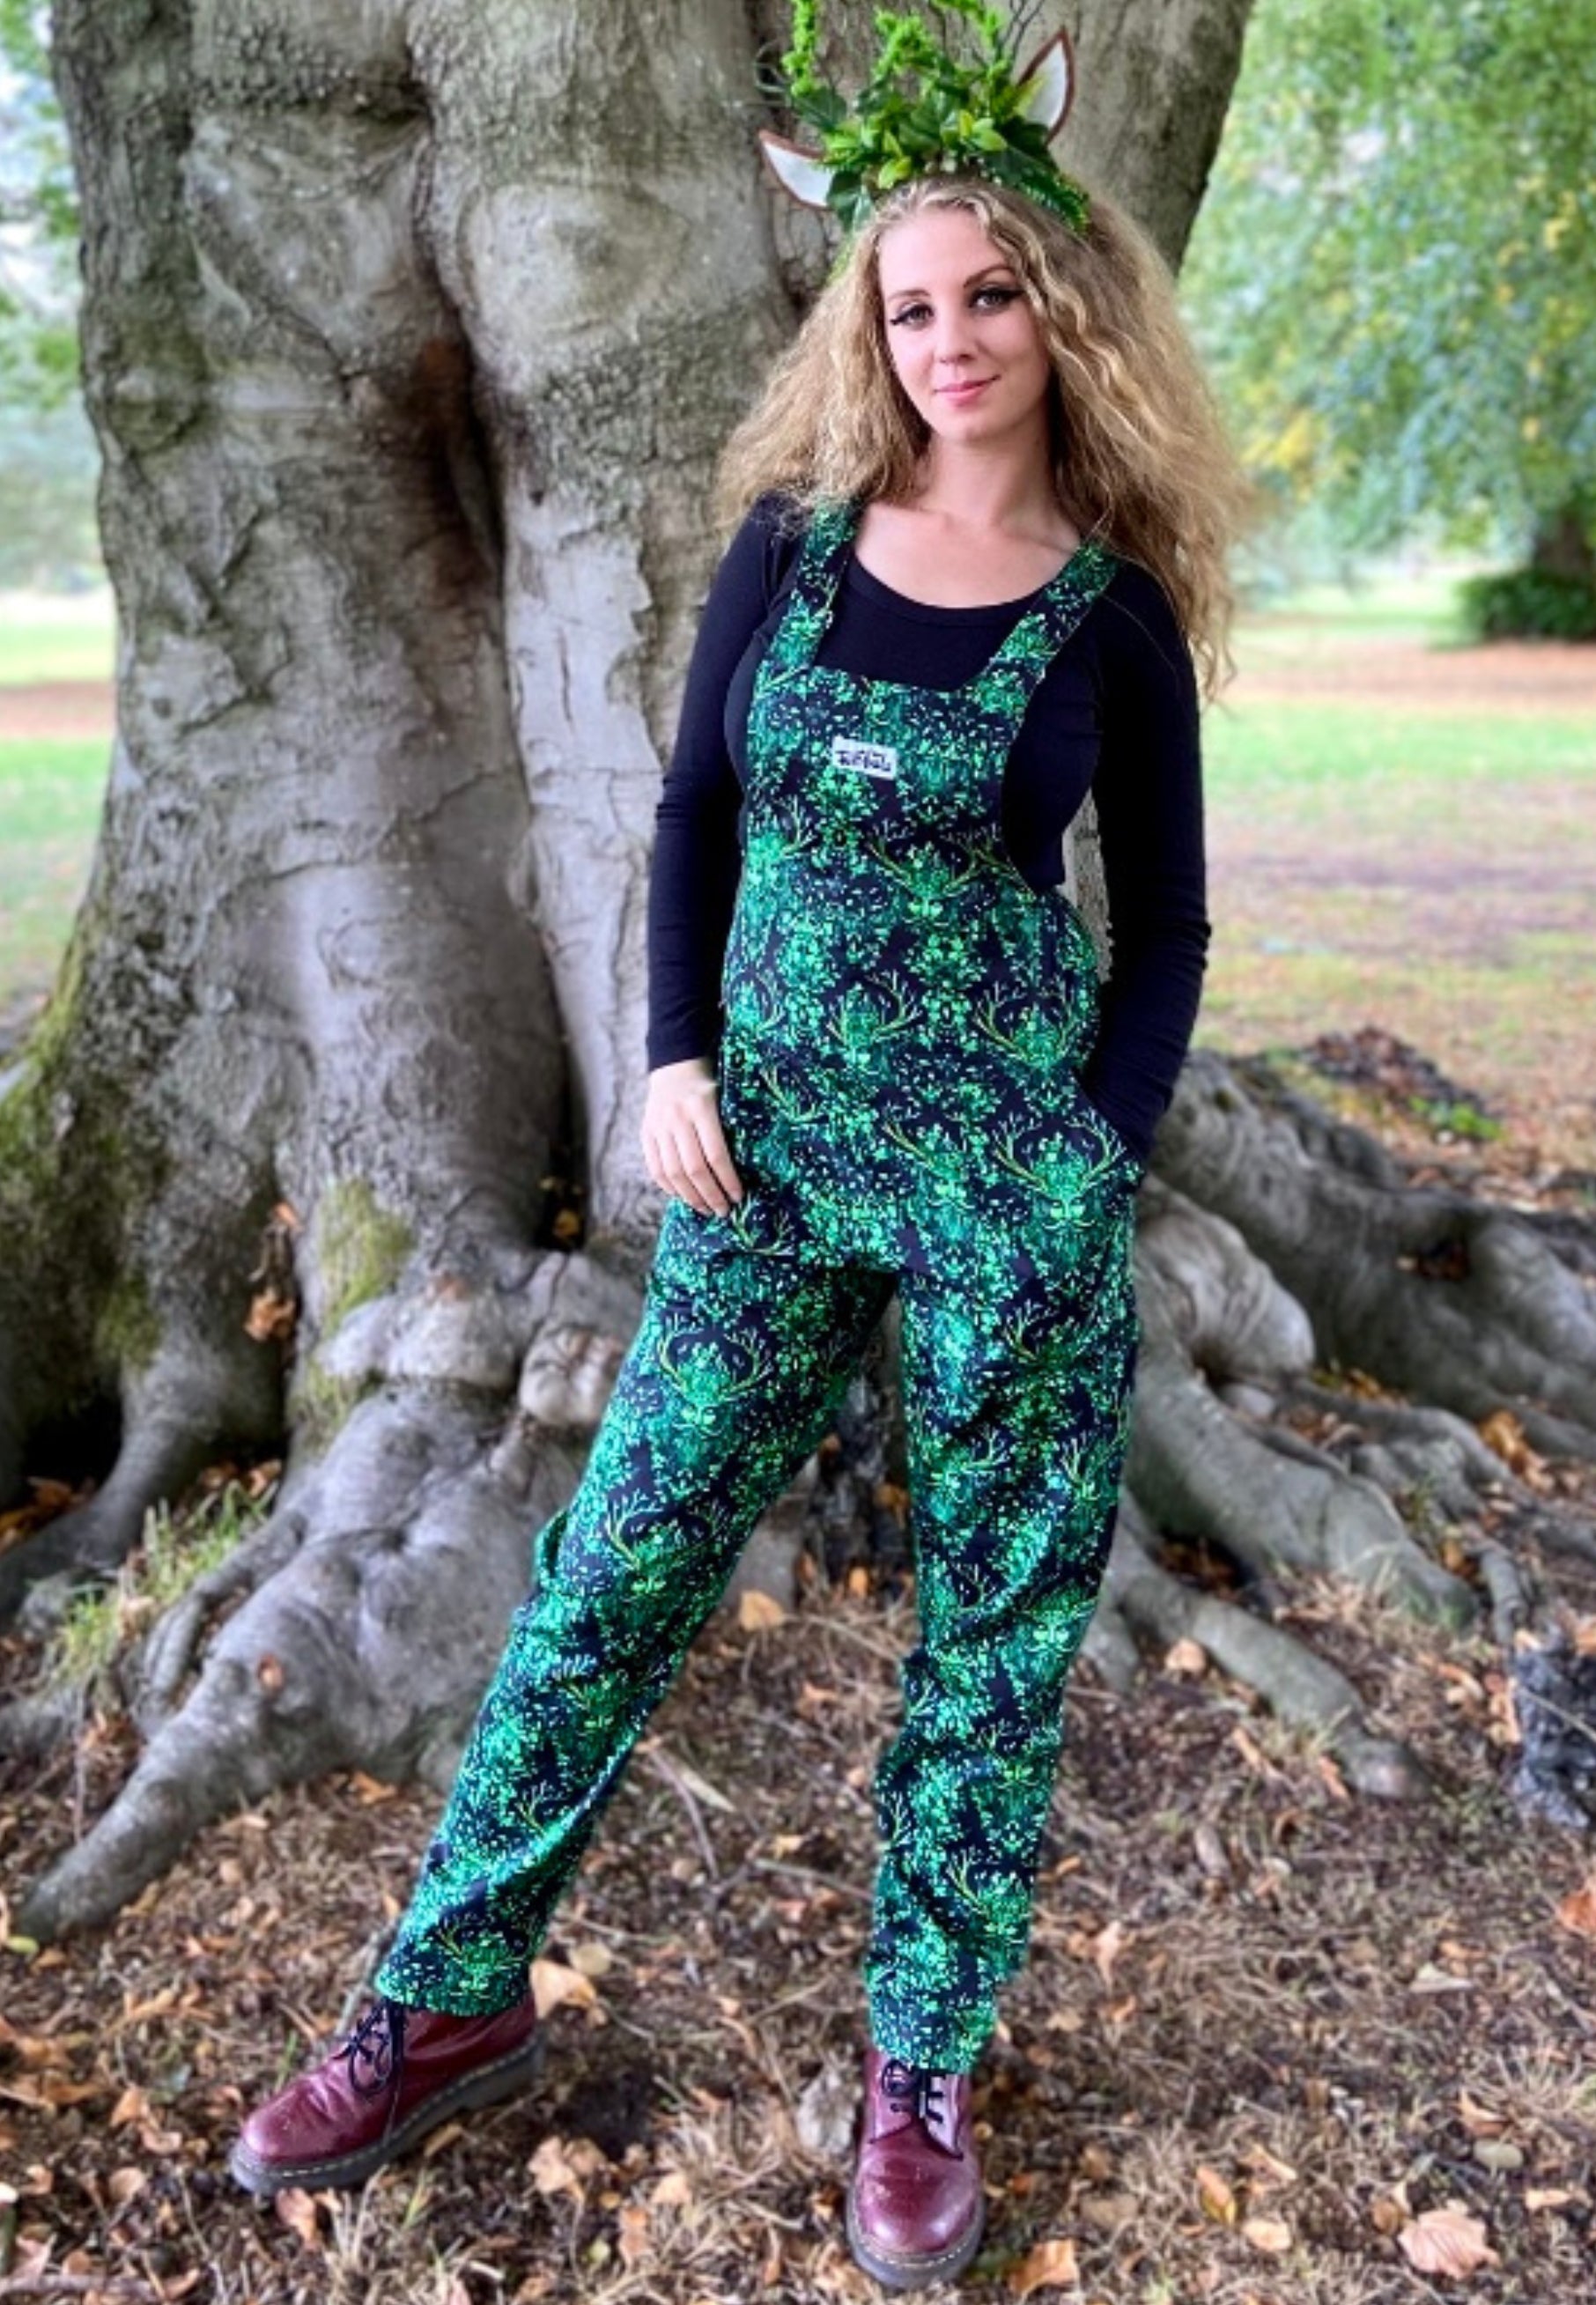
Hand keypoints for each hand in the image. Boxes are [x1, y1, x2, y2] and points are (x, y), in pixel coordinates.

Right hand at [642, 1058, 746, 1215]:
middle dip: (710, 1195)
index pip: (716, 1154)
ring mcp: (658, 1126)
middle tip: (723, 1211)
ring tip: (706, 1209)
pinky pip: (655, 1168)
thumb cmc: (709, 1085)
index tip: (738, 1197)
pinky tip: (683, 1197)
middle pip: (694, 1169)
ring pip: (673, 1173)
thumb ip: (731, 1128)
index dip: (728, 1180)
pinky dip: (669, 1187)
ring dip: (690, 1197)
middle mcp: (677, 1118)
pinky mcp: (646, 1133)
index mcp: (702, 1107)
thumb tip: (745, 1170)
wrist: (675, 1065)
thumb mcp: (725, 1098)